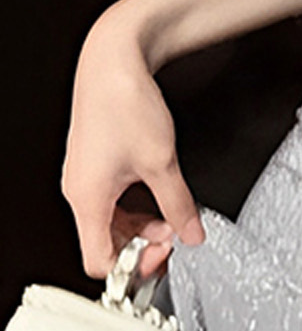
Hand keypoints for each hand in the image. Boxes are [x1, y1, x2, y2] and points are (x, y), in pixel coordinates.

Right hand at [61, 14, 205, 280]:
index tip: (165, 255)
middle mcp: (79, 192)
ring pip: (112, 221)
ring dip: (143, 225)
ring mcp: (85, 178)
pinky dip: (137, 206)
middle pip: (106, 242)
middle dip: (143, 244)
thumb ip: (179, 204)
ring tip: (173, 215)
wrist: (111, 63)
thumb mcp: (162, 162)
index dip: (133, 266)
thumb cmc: (125, 105)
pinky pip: (112, 200)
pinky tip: (161, 195)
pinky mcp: (94, 166)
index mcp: (87, 198)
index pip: (99, 260)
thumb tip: (192, 233)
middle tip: (177, 235)